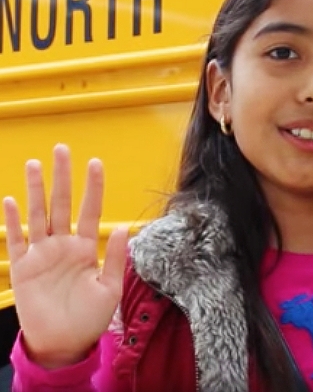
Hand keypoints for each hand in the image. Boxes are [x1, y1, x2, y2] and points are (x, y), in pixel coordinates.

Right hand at [4, 144, 128, 367]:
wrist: (63, 344)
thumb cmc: (89, 318)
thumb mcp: (109, 289)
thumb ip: (113, 258)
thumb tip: (122, 228)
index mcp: (85, 248)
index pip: (90, 210)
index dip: (93, 187)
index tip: (95, 163)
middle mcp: (63, 245)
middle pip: (62, 203)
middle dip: (62, 177)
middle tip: (62, 149)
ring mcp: (42, 253)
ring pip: (38, 214)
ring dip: (35, 189)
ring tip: (34, 164)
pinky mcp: (23, 267)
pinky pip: (17, 239)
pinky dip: (13, 221)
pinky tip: (11, 200)